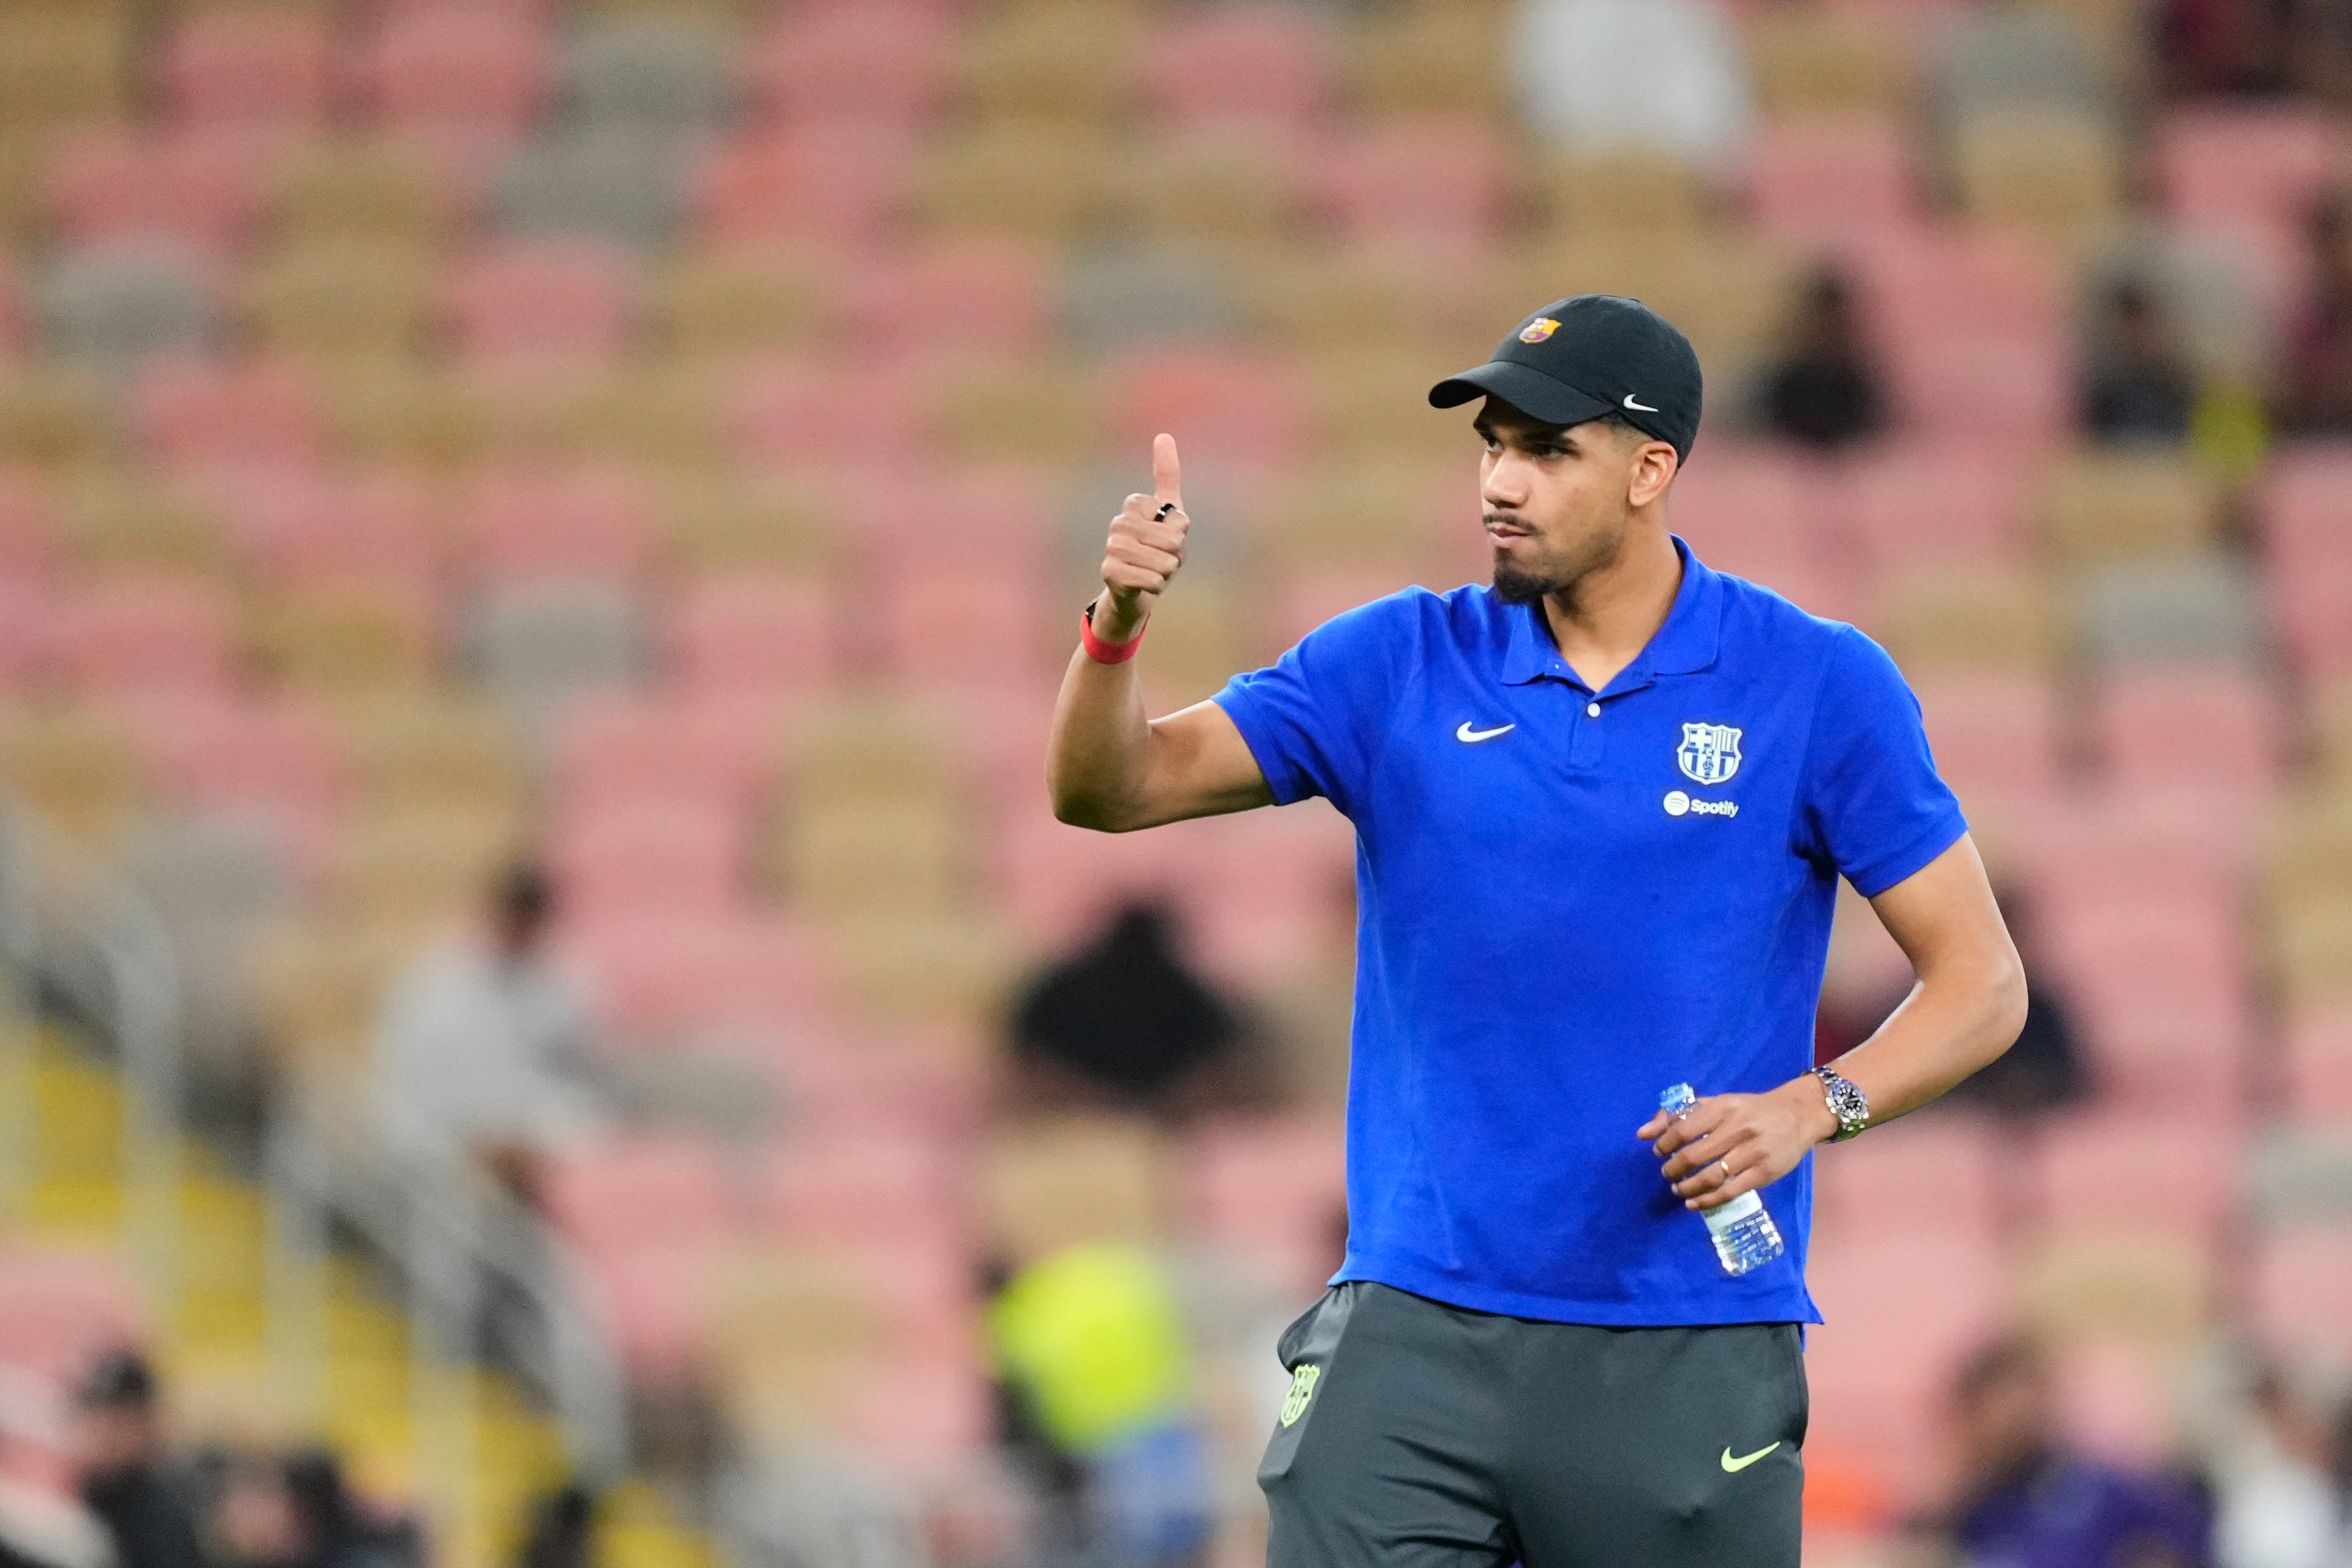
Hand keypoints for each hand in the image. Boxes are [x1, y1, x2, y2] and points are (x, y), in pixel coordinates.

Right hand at [1095, 433, 1186, 642]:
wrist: (1136, 588)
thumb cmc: (1156, 548)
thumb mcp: (1170, 512)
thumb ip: (1167, 475)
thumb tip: (1163, 435)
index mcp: (1134, 505)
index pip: (1180, 520)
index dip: (1182, 534)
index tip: (1167, 536)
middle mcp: (1119, 522)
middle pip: (1174, 541)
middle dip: (1175, 556)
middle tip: (1162, 558)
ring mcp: (1113, 547)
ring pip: (1164, 561)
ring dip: (1166, 572)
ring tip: (1153, 571)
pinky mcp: (1110, 572)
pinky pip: (1152, 579)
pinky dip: (1156, 585)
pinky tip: (1144, 584)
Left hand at [1636, 1078, 1837, 1210]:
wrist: (1797, 1115)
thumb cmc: (1749, 1110)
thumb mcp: (1716, 1104)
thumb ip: (1678, 1116)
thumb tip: (1641, 1133)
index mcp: (1723, 1107)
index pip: (1683, 1129)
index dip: (1664, 1144)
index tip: (1659, 1152)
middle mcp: (1738, 1128)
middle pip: (1694, 1156)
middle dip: (1673, 1168)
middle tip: (1667, 1174)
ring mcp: (1753, 1152)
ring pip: (1711, 1177)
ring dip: (1688, 1187)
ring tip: (1678, 1189)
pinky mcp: (1765, 1173)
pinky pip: (1730, 1191)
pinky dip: (1707, 1200)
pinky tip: (1693, 1203)